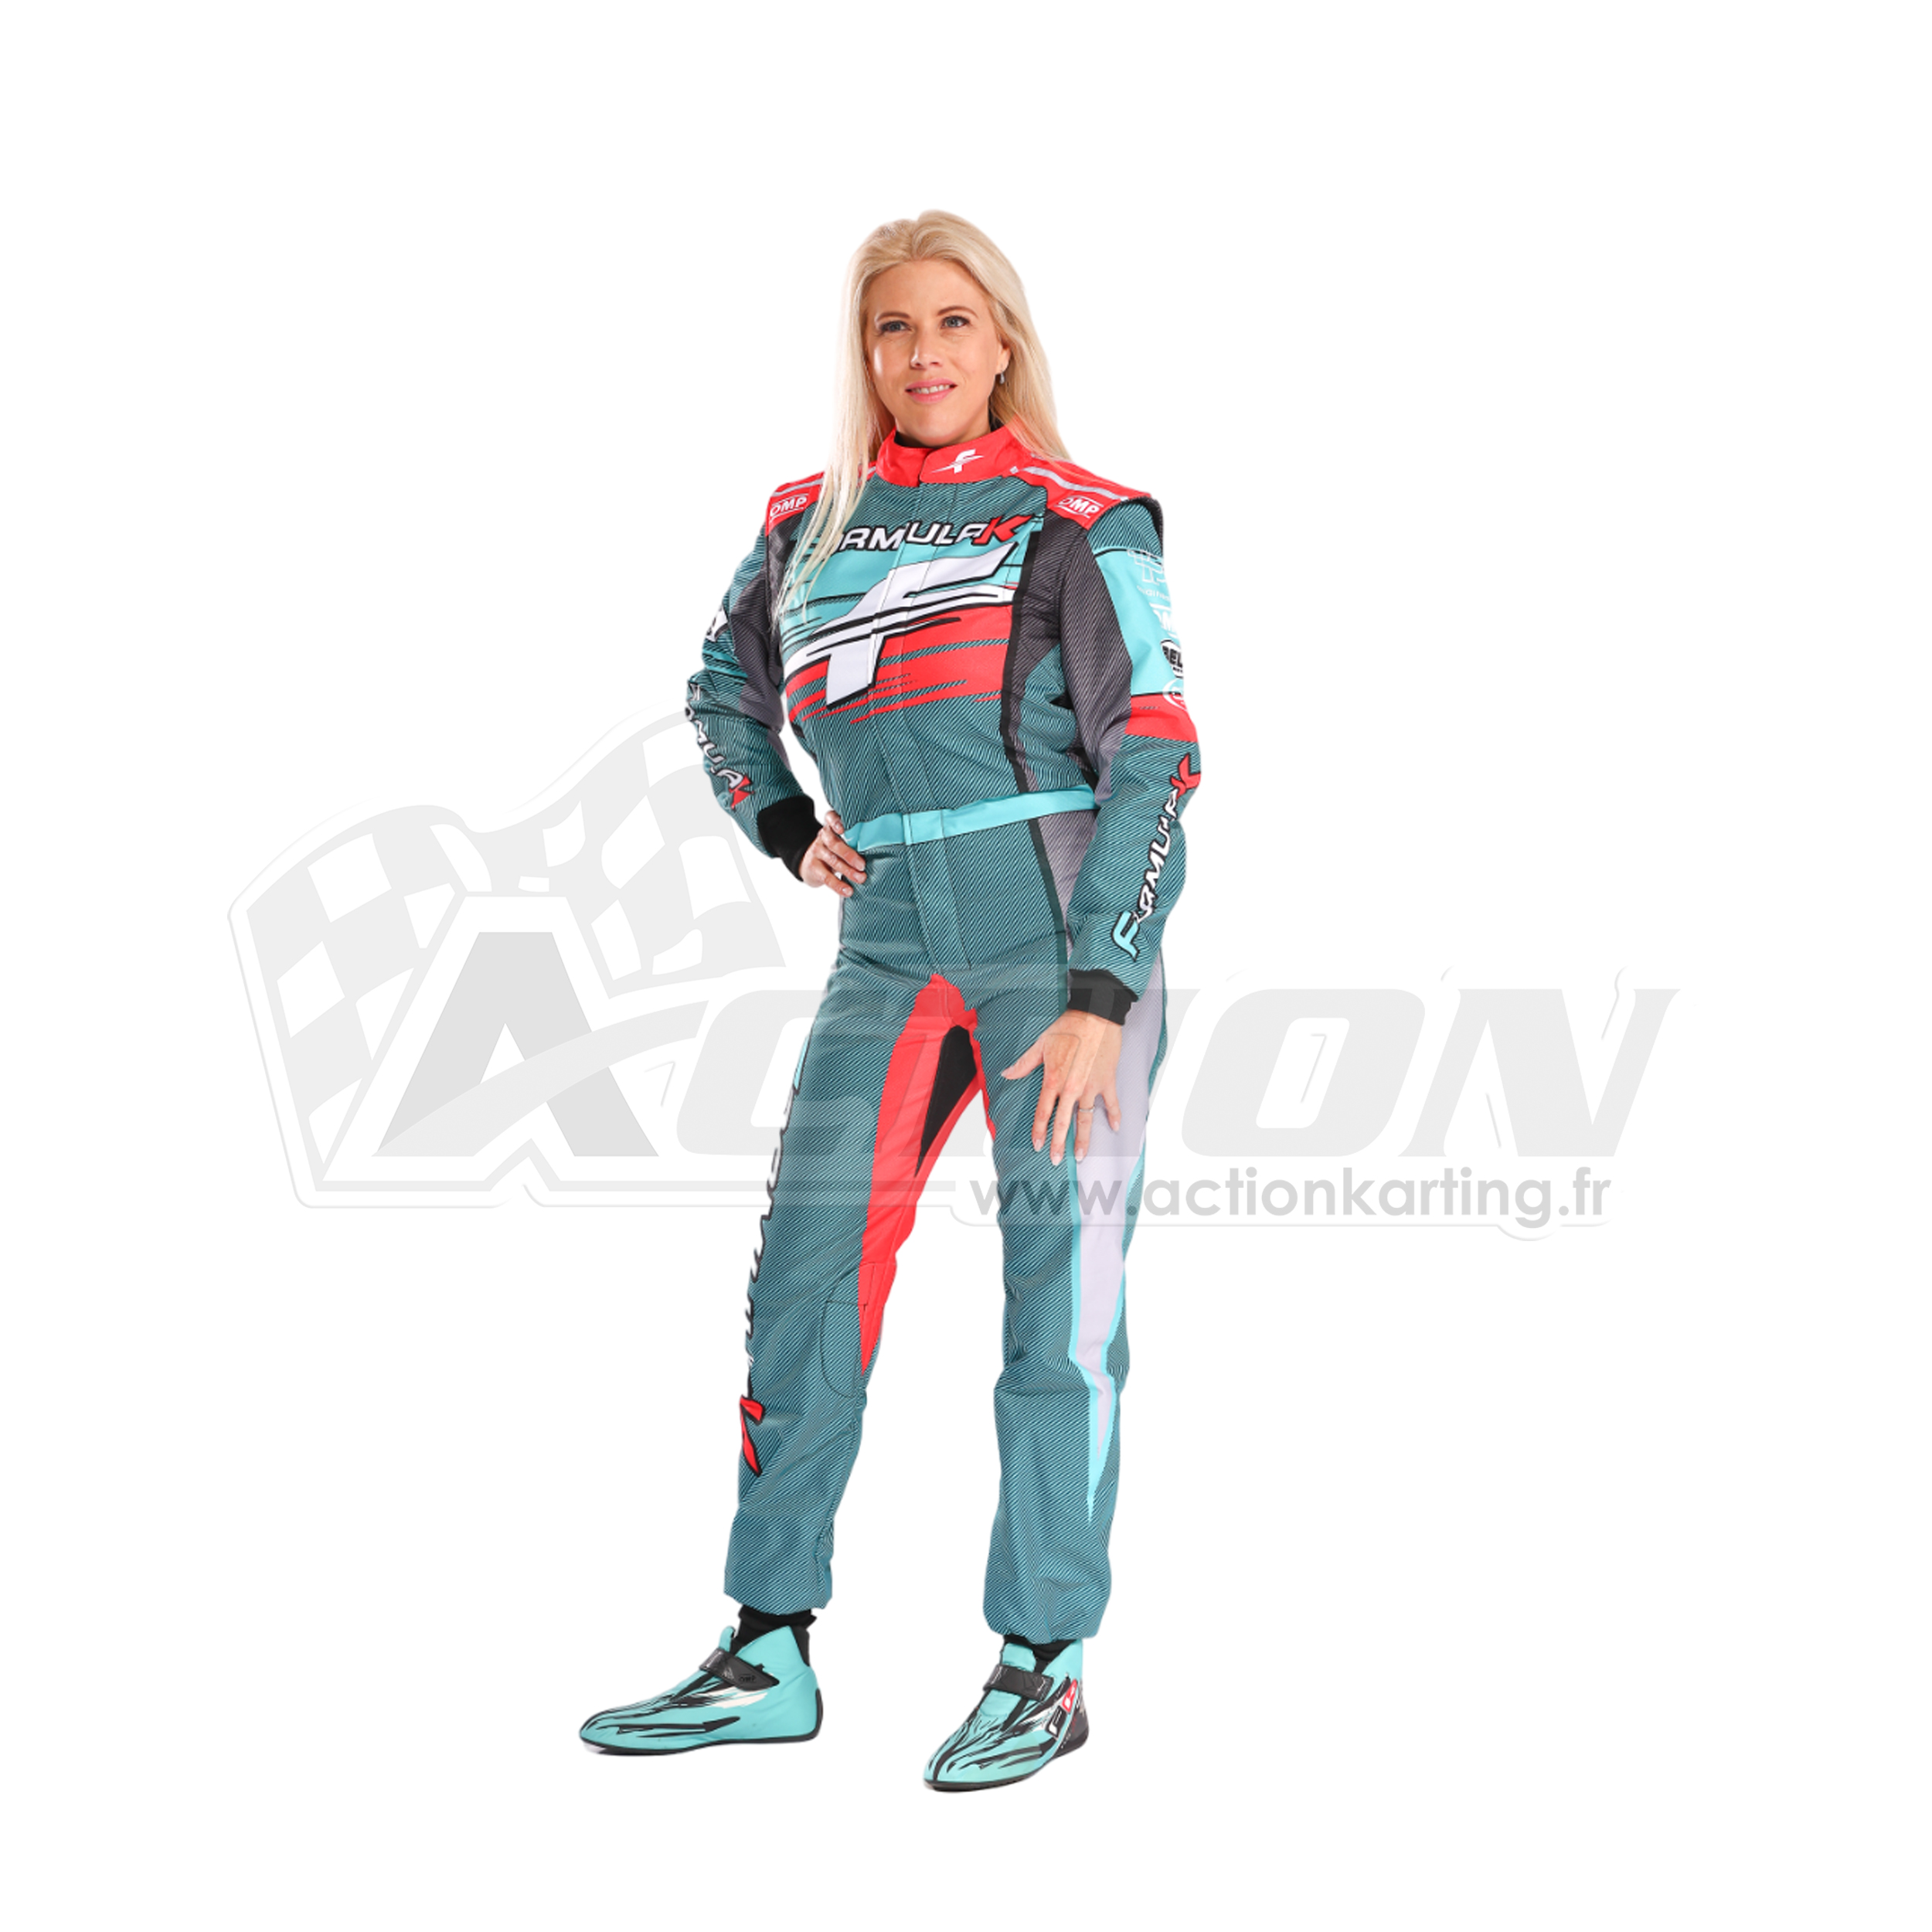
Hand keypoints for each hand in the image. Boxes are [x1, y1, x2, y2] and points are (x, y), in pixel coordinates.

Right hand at [800, 810, 865, 897]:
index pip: (830, 818)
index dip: (836, 822)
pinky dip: (838, 885)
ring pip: (832, 860)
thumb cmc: (835, 851)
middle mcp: (823, 837)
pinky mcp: (813, 867)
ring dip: (848, 871)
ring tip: (861, 879)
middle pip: (834, 843)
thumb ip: (856, 840)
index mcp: (831, 827)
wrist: (810, 864)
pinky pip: (826, 877)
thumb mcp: (842, 841)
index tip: (843, 830)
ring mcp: (817, 851)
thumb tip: (881, 849)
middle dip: (849, 854)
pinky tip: (848, 891)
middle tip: (863, 865)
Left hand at [1003, 1009, 1123, 1166]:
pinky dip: (1114, 1115)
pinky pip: (1111, 1103)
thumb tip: (1006, 1074)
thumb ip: (1023, 1064)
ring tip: (1081, 1155)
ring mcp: (1090, 1086)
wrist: (1095, 1015)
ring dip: (1083, 1139)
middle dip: (1059, 1144)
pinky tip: (1115, 1128)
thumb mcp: (1040, 1045)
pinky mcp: (1106, 1081)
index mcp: (1053, 1080)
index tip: (1038, 1146)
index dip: (1040, 1131)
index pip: (1044, 1113)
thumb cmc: (1068, 1027)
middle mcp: (1071, 1088)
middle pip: (1063, 1123)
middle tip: (1056, 1160)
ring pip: (1086, 1119)